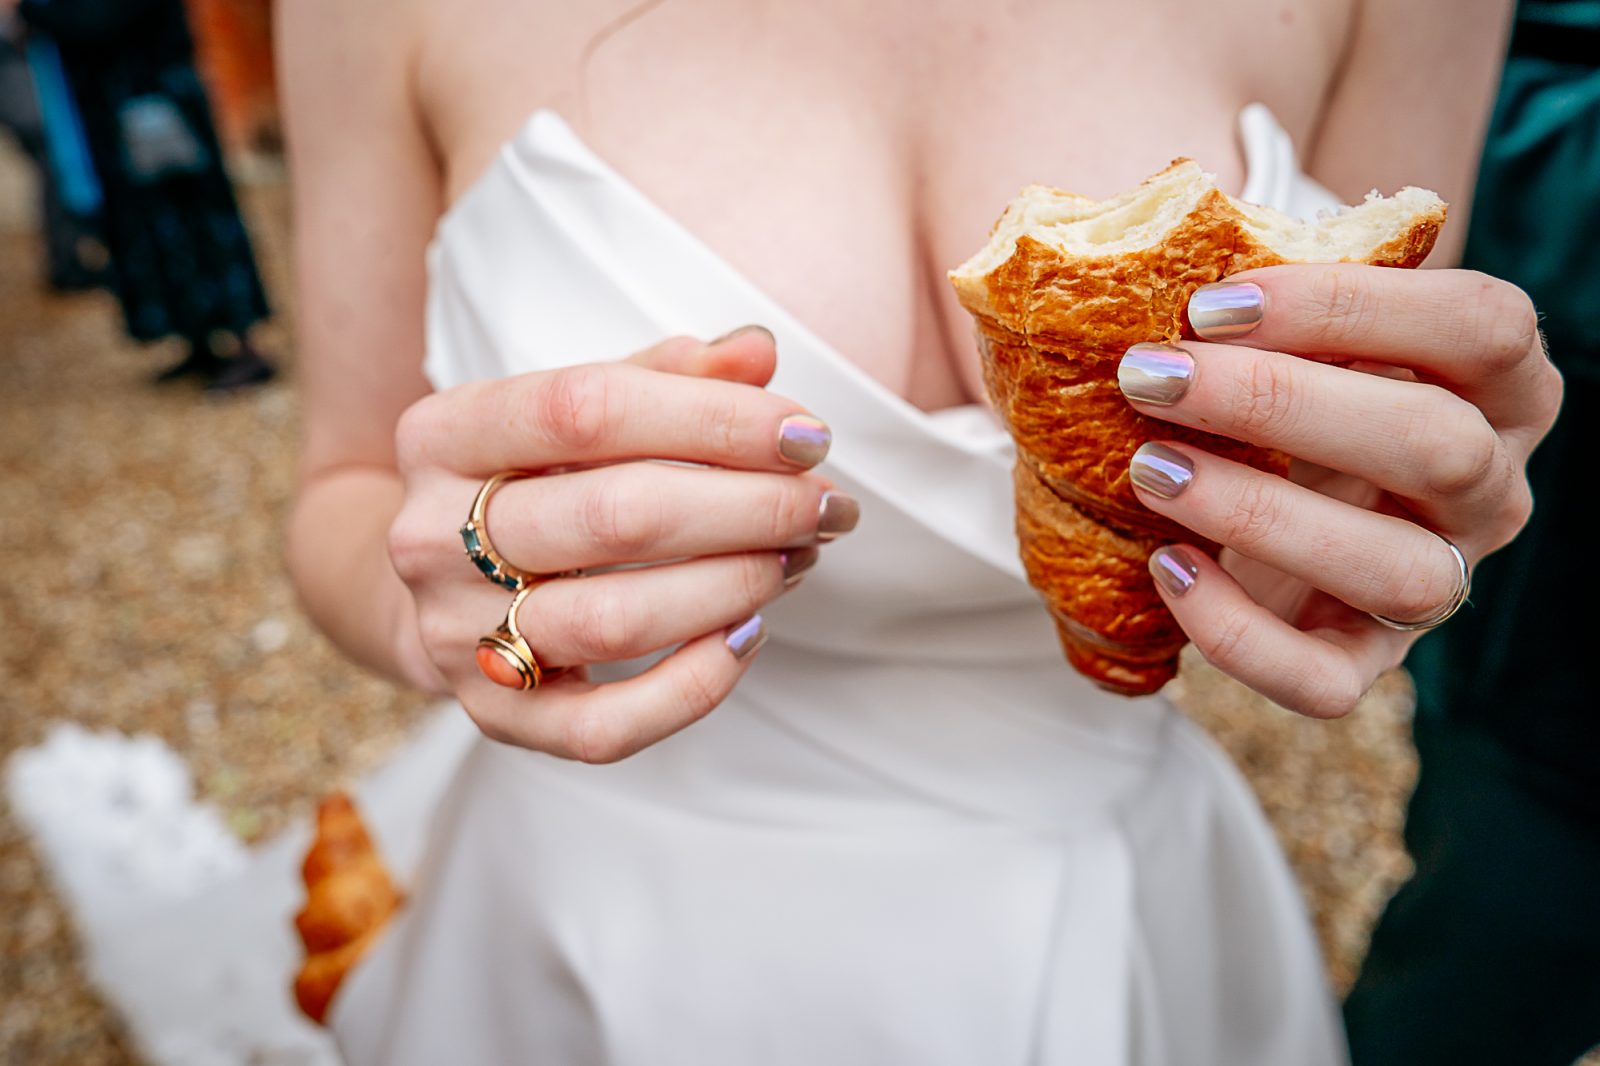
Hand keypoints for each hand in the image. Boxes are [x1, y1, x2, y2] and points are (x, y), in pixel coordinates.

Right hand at [386, 327, 855, 760]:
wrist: (439, 586)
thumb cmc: (533, 481)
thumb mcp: (578, 410)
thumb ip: (666, 375)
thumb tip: (756, 352)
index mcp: (444, 434)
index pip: (585, 408)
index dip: (711, 418)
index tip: (805, 434)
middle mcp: (431, 536)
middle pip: (614, 517)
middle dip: (748, 508)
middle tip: (826, 504)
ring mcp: (456, 636)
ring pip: (615, 621)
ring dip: (734, 587)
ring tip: (798, 559)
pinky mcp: (496, 719)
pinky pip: (606, 726)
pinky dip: (694, 686)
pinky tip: (749, 634)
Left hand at [1117, 265, 1561, 716]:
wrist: (1272, 510)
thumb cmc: (1287, 397)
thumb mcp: (1298, 341)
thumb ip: (1269, 306)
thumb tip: (1147, 261)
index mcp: (1501, 384)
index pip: (1482, 324)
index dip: (1349, 304)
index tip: (1211, 305)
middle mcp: (1490, 486)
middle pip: (1437, 441)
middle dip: (1280, 402)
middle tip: (1152, 375)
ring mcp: (1442, 582)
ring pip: (1398, 569)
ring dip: (1262, 515)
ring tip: (1151, 471)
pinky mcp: (1368, 659)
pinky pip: (1325, 679)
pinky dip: (1237, 633)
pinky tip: (1167, 568)